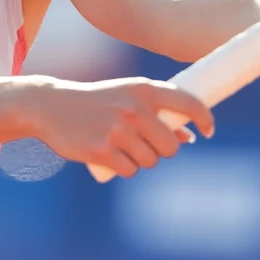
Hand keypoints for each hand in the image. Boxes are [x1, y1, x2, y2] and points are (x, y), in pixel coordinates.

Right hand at [22, 76, 214, 178]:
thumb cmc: (95, 102)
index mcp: (143, 89)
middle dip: (162, 150)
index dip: (204, 117)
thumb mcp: (126, 97)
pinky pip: (130, 171)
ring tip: (121, 146)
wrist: (51, 106)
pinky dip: (123, 168)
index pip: (188, 102)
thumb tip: (188, 137)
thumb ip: (156, 113)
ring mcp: (119, 130)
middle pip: (171, 146)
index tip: (209, 130)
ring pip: (150, 161)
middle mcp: (135, 108)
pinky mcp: (103, 151)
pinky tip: (110, 156)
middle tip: (145, 144)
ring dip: (140, 160)